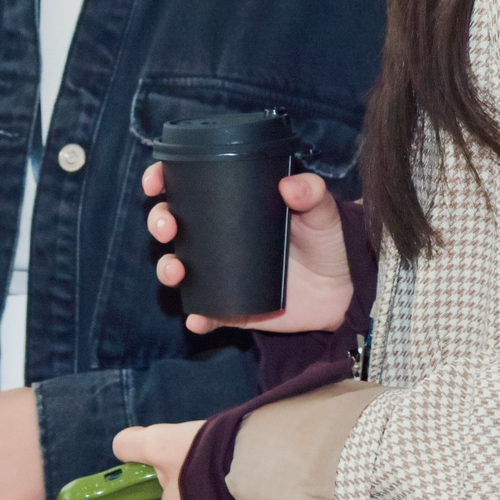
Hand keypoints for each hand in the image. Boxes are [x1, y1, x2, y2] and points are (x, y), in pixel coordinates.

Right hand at [144, 162, 351, 335]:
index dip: (164, 181)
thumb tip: (290, 185)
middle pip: (173, 225)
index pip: (188, 187)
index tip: (156, 182)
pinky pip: (206, 313)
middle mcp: (218, 237)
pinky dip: (197, 317)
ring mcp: (220, 273)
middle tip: (168, 227)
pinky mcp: (231, 306)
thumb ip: (312, 193)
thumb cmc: (329, 241)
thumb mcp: (323, 211)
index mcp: (232, 205)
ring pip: (179, 268)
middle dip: (159, 222)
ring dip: (167, 268)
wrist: (344, 289)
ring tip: (175, 271)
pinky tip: (196, 318)